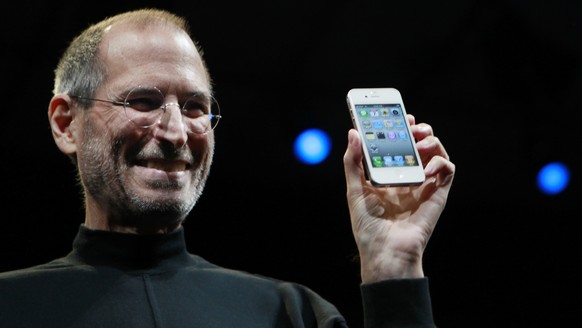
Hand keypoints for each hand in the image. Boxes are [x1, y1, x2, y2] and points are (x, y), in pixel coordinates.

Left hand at [343, 115, 454, 282]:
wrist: (384, 251)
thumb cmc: (368, 225)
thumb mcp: (354, 189)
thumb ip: (353, 161)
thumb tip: (353, 133)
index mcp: (390, 174)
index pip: (398, 144)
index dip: (401, 128)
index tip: (398, 115)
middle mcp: (409, 176)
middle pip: (420, 144)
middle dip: (418, 129)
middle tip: (411, 124)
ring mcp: (425, 184)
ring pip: (436, 152)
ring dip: (431, 141)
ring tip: (419, 141)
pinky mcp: (438, 194)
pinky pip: (447, 170)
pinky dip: (441, 162)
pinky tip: (427, 167)